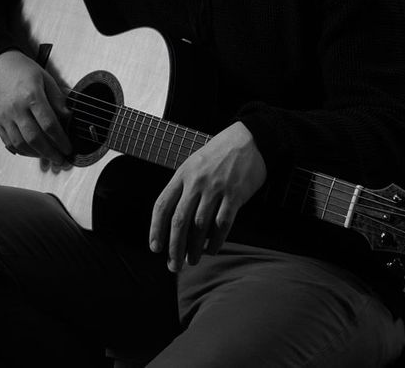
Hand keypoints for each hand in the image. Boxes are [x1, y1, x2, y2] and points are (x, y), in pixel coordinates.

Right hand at [0, 49, 73, 168]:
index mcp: (31, 95)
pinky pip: (9, 142)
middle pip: (35, 138)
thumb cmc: (23, 70)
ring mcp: (4, 117)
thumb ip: (58, 99)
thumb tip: (68, 117)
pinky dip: (22, 151)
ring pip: (21, 144)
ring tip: (48, 156)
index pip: (49, 124)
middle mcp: (16, 108)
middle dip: (50, 152)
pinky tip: (32, 151)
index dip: (61, 140)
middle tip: (61, 158)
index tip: (68, 148)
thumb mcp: (46, 78)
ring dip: (36, 154)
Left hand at [149, 121, 265, 271]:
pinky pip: (222, 224)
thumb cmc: (219, 154)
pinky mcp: (235, 195)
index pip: (162, 206)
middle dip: (174, 247)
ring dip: (194, 248)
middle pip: (179, 221)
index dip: (156, 229)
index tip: (155, 248)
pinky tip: (212, 250)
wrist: (249, 139)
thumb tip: (176, 222)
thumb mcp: (194, 163)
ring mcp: (216, 188)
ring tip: (192, 260)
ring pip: (200, 226)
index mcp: (182, 174)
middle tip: (173, 265)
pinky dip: (216, 241)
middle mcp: (196, 182)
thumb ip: (184, 188)